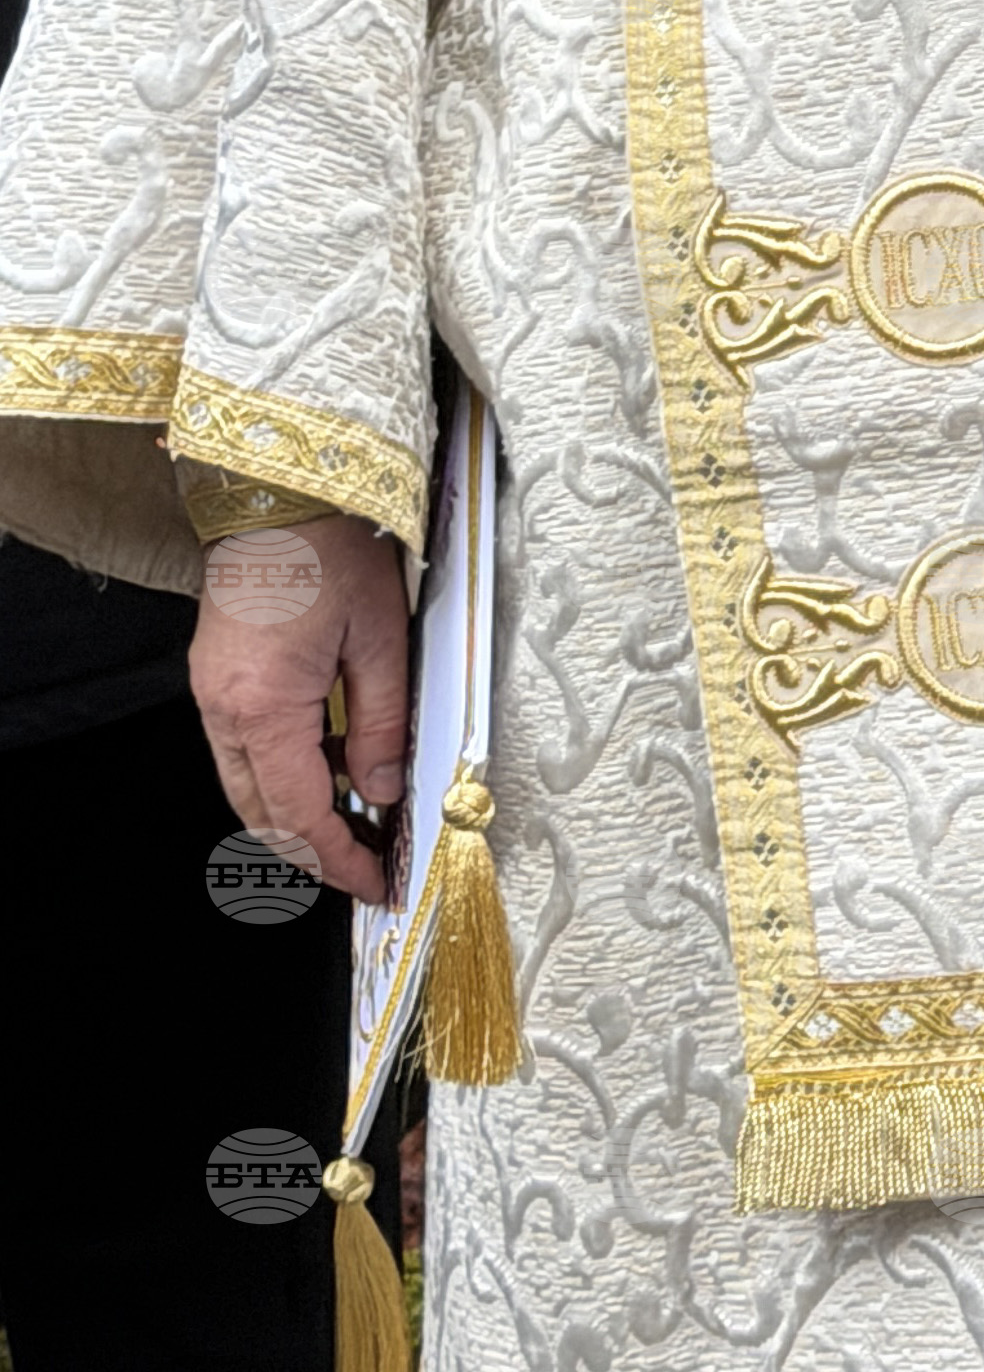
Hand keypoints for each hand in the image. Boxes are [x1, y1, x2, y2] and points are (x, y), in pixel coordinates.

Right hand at [191, 511, 410, 907]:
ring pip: (247, 784)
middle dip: (312, 850)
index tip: (376, 883)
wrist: (279, 488)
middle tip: (367, 864)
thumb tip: (384, 792)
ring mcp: (211, 691)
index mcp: (264, 707)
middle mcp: (224, 708)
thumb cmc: (332, 549)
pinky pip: (243, 746)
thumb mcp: (380, 641)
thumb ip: (383, 726)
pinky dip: (283, 769)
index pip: (300, 817)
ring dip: (296, 812)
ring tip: (357, 817)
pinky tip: (329, 759)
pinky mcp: (215, 673)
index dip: (340, 861)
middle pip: (261, 813)